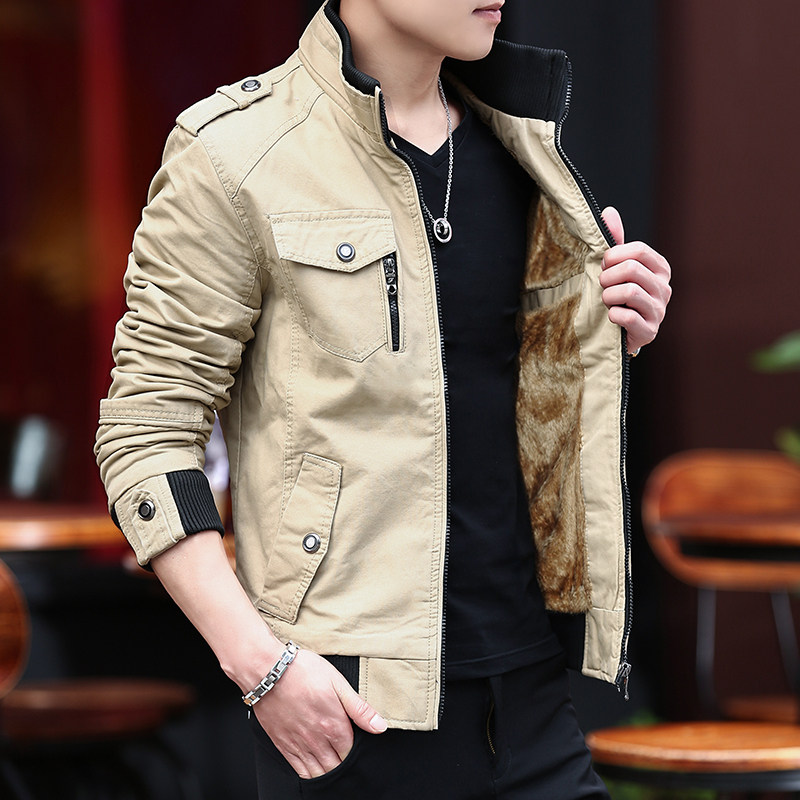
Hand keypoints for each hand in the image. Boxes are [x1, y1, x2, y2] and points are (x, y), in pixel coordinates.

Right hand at [253, 649, 386, 778]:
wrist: (269, 671)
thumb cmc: (303, 672)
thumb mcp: (338, 683)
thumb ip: (359, 708)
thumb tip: (380, 726)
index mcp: (334, 725)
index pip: (351, 753)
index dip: (356, 751)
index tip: (355, 744)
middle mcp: (317, 740)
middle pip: (336, 767)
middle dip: (343, 764)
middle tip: (345, 755)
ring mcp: (299, 744)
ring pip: (319, 773)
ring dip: (329, 771)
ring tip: (333, 763)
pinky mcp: (283, 745)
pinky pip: (299, 771)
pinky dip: (310, 774)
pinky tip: (314, 768)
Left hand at [599, 206, 670, 354]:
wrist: (621, 330)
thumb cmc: (618, 294)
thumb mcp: (617, 266)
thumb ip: (615, 241)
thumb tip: (608, 211)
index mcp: (659, 267)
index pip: (637, 250)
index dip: (613, 257)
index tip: (604, 265)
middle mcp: (665, 287)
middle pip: (631, 269)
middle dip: (608, 277)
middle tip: (602, 284)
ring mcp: (660, 310)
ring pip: (629, 292)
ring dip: (608, 296)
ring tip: (607, 300)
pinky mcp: (650, 331)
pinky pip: (627, 316)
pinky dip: (613, 315)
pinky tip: (612, 316)